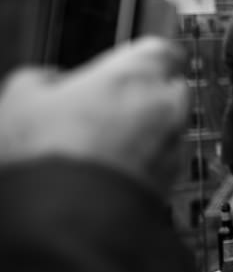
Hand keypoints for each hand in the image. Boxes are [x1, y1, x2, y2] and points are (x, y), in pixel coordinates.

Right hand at [0, 37, 187, 193]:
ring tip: (101, 147)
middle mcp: (167, 108)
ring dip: (147, 132)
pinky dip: (145, 165)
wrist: (63, 222)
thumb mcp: (21, 99)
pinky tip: (109, 173)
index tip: (132, 64)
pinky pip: (163, 165)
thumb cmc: (45, 155)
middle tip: (105, 109)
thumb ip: (42, 79)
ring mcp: (173, 148)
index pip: (165, 50)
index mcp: (138, 73)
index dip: (146, 58)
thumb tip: (50, 80)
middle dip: (145, 97)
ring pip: (169, 130)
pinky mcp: (171, 185)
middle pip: (170, 91)